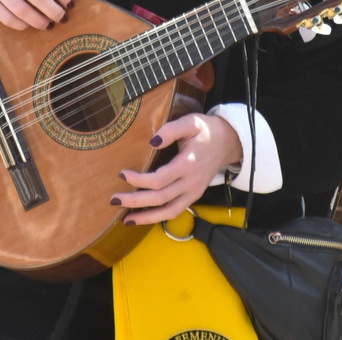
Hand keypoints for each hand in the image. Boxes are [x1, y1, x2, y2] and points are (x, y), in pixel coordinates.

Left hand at [114, 113, 243, 225]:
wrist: (228, 142)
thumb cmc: (205, 130)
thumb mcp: (190, 122)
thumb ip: (171, 130)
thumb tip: (152, 141)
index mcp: (188, 163)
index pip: (160, 179)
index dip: (139, 180)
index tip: (122, 174)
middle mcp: (191, 182)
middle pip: (160, 198)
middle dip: (135, 201)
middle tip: (114, 199)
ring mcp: (194, 192)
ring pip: (168, 211)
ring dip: (146, 217)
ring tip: (126, 219)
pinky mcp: (193, 197)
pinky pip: (175, 212)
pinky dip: (158, 217)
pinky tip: (143, 217)